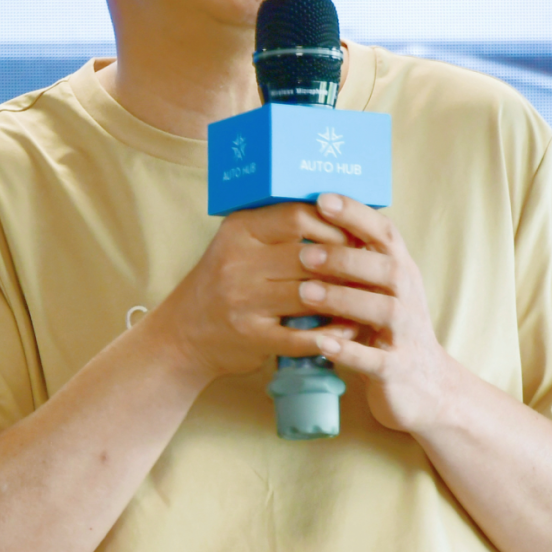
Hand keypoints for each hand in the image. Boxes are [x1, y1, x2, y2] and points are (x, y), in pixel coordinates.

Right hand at [158, 201, 359, 384]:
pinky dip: (329, 335)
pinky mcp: (251, 337)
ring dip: (343, 299)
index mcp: (239, 231)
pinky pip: (302, 336)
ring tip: (365, 299)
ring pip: (309, 295)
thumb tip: (340, 214)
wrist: (184, 333)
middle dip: (344, 264)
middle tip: (367, 269)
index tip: (354, 235)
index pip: (296, 216)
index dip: (333, 225)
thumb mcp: (239, 244)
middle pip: (308, 256)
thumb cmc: (223, 281)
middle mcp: (237, 262)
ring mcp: (243, 302)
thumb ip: (277, 229)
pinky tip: (346, 332)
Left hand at [295, 193, 450, 436]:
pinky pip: (374, 360)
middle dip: (345, 259)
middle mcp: (409, 298)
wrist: (426, 387)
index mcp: (402, 273)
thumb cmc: (389, 330)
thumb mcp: (379, 291)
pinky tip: (321, 342)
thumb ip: (356, 262)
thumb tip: (309, 219)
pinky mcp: (398, 369)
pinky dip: (349, 350)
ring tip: (306, 293)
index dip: (356, 214)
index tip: (322, 198)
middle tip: (303, 253)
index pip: (385, 234)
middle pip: (386, 269)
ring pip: (382, 311)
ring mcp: (407, 334)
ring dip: (344, 299)